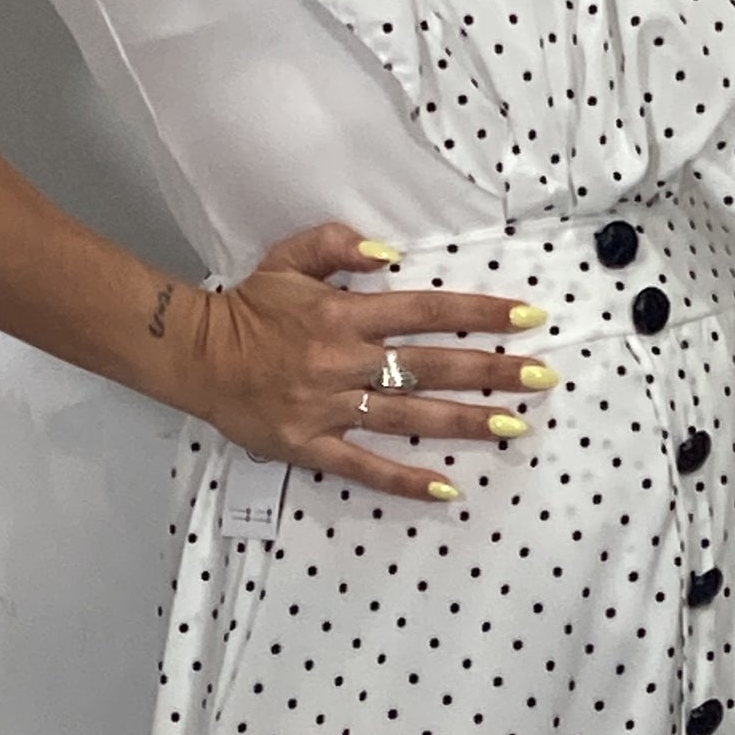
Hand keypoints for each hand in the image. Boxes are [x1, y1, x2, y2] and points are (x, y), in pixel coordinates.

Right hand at [170, 223, 556, 505]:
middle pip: (429, 366)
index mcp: (342, 314)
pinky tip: (446, 488)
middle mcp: (342, 361)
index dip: (477, 314)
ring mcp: (328, 407)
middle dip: (489, 370)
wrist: (192, 355)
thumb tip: (388, 253)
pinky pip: (363, 467)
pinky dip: (404, 480)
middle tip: (541, 377)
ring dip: (464, 422)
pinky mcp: (309, 445)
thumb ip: (335, 246)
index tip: (525, 318)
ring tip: (514, 427)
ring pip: (408, 416)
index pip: (424, 311)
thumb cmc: (247, 307)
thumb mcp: (288, 259)